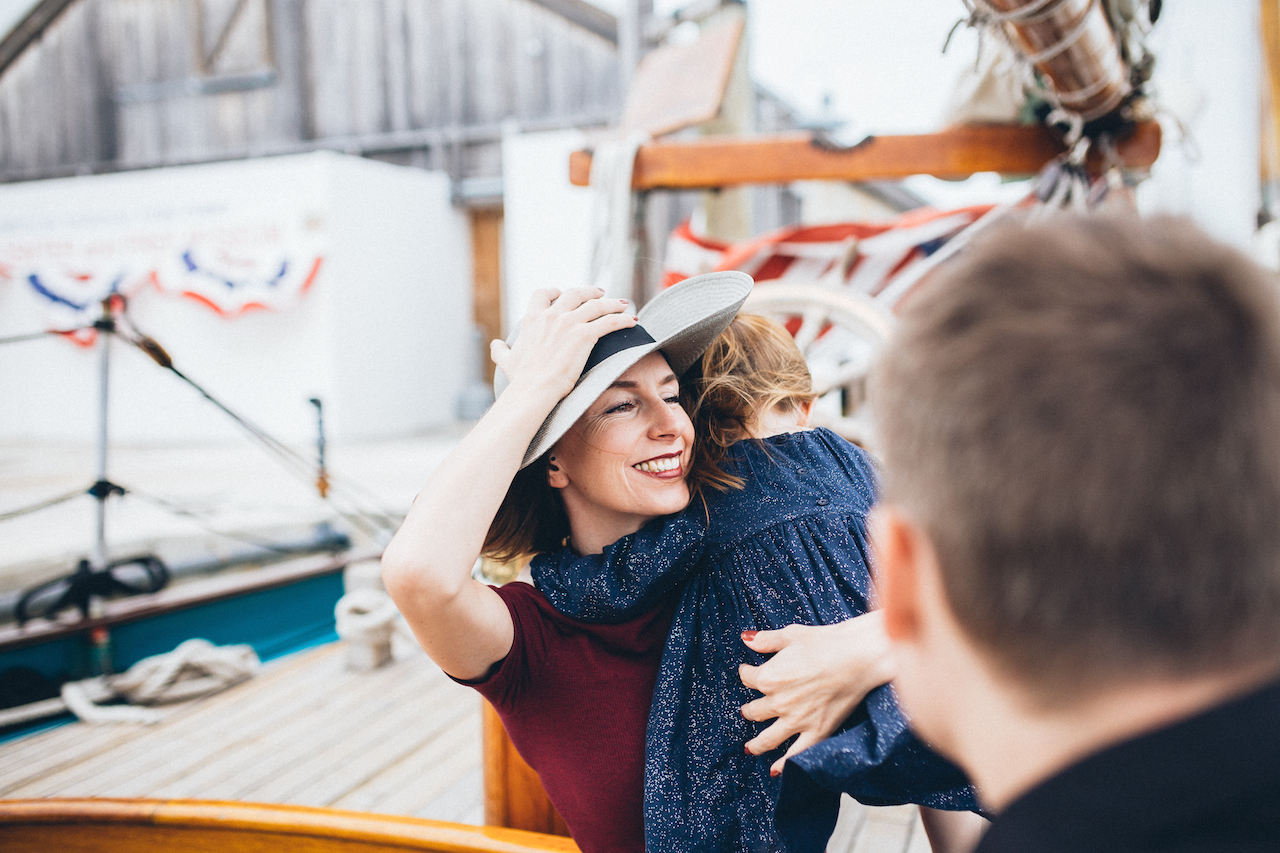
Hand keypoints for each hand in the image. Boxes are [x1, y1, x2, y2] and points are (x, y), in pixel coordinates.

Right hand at [490, 287, 634, 402]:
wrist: (534, 389)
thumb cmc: (521, 379)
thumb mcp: (506, 361)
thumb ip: (500, 350)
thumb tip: (495, 345)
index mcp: (533, 318)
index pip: (544, 293)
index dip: (556, 291)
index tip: (564, 293)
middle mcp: (552, 315)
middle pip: (575, 293)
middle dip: (590, 291)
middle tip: (600, 293)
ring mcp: (569, 323)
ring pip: (597, 304)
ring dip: (612, 302)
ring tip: (623, 304)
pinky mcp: (584, 335)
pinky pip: (609, 321)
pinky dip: (622, 318)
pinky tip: (632, 320)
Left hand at [739, 612, 894, 775]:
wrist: (857, 656)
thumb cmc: (825, 642)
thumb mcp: (790, 635)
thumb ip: (765, 640)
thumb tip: (746, 640)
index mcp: (768, 677)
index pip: (747, 678)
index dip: (747, 674)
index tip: (748, 673)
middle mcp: (778, 702)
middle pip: (754, 711)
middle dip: (749, 711)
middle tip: (749, 712)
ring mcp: (797, 720)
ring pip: (768, 739)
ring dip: (756, 744)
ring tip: (750, 747)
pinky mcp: (817, 732)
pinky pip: (796, 755)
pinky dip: (783, 765)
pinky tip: (775, 770)